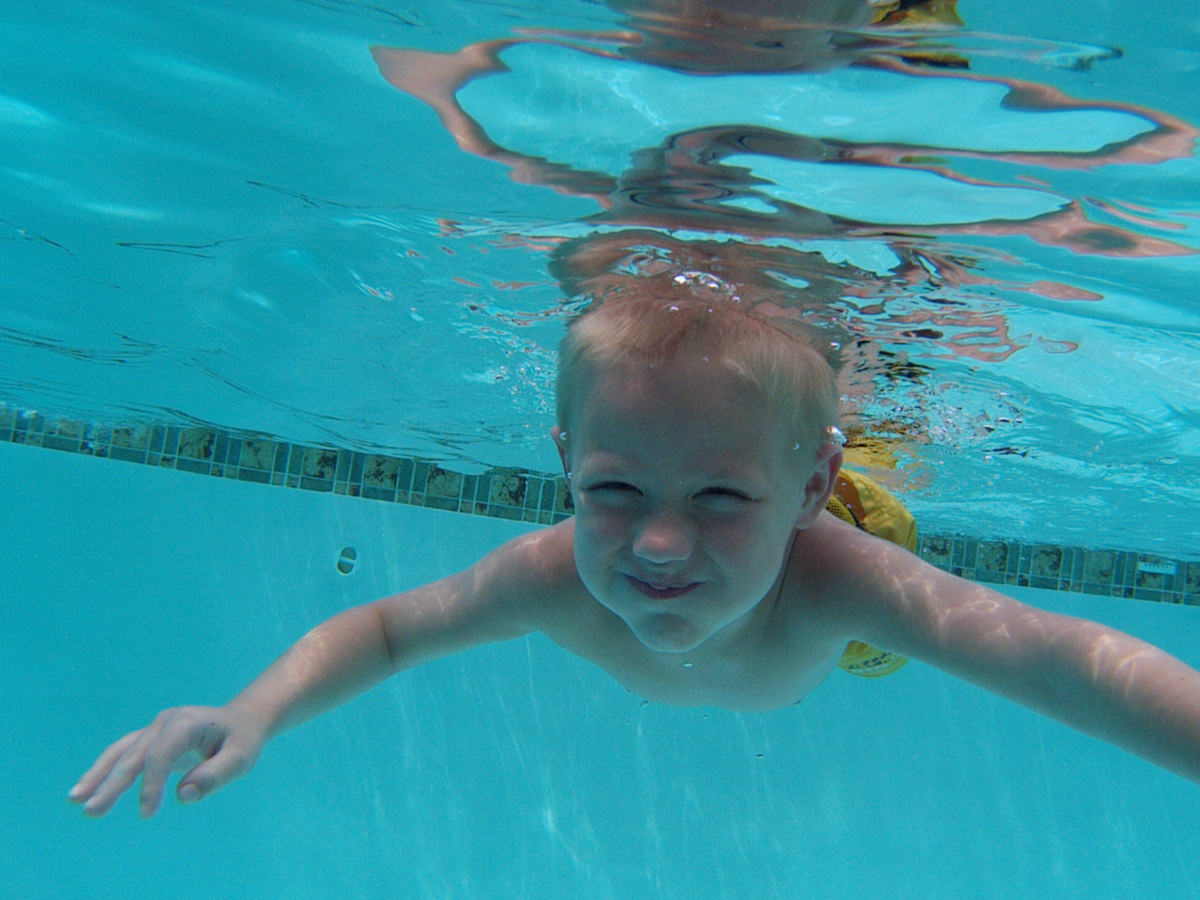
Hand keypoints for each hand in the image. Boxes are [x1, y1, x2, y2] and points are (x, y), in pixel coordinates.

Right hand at [69, 705, 264, 817]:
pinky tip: (87, 790)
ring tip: (75, 799)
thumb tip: (182, 795)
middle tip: (92, 811)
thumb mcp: (241, 757)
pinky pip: (123, 754)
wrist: (240, 721)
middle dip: (112, 784)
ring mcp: (154, 729)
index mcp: (187, 722)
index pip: (160, 755)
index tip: (147, 813)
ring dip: (98, 776)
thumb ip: (216, 775)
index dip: (151, 784)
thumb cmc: (242, 740)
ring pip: (121, 752)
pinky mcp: (149, 740)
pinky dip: (104, 771)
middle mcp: (165, 722)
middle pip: (134, 755)